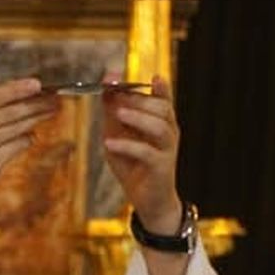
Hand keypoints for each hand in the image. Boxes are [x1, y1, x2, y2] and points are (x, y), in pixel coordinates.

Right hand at [0, 78, 57, 237]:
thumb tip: (14, 101)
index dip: (18, 89)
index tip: (38, 84)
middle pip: (9, 111)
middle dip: (35, 103)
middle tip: (54, 98)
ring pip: (15, 128)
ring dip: (36, 119)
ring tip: (51, 111)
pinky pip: (15, 147)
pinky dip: (25, 140)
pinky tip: (30, 136)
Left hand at [102, 73, 182, 232]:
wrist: (147, 200)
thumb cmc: (133, 166)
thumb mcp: (118, 136)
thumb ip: (112, 114)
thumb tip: (105, 88)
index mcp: (161, 120)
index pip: (160, 95)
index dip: (144, 83)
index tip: (127, 74)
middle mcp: (168, 130)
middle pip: (160, 107)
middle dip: (138, 99)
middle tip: (115, 94)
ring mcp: (167, 148)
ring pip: (159, 126)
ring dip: (138, 117)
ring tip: (117, 113)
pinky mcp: (162, 166)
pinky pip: (146, 152)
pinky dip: (127, 146)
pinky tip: (109, 144)